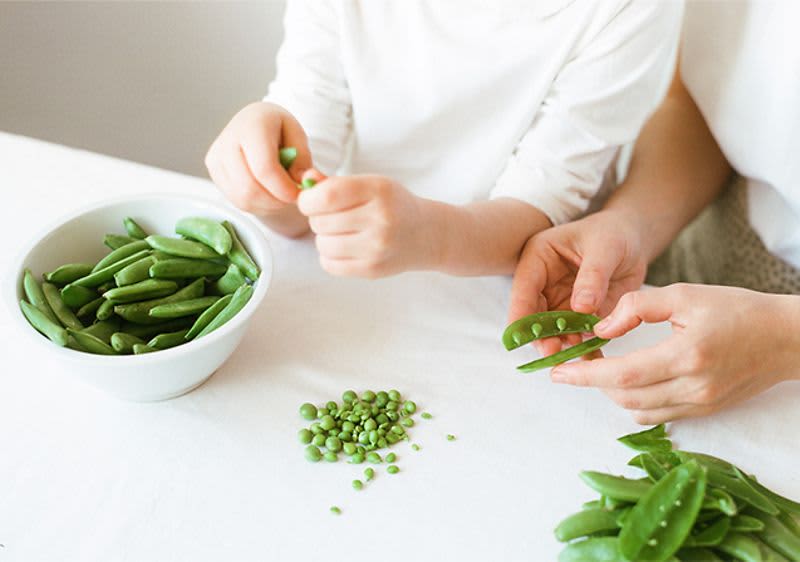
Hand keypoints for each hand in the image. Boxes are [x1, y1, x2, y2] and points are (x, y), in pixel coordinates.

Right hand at [205, 102, 310, 213]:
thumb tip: (300, 183)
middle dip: (276, 200)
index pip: (264, 168)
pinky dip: (257, 205)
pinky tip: (268, 194)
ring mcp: (216, 157)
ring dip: (268, 205)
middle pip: (249, 188)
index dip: (283, 188)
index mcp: (252, 126)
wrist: (254, 121)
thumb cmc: (278, 129)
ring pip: (242, 198)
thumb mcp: (298, 136)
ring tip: (281, 195)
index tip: (298, 194)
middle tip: (291, 198)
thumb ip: (302, 160)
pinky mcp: (213, 171)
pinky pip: (236, 200)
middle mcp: (228, 140)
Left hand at [297, 173, 437, 277]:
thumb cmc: (392, 205)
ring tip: (340, 232)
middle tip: (332, 217)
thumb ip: (336, 183)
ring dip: (324, 238)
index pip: (327, 196)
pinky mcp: (372, 269)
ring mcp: (377, 248)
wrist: (426, 234)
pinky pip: (329, 264)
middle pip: (321, 222)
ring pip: (322, 245)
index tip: (310, 201)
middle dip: (317, 219)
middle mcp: (380, 219)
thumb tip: (305, 182)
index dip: (308, 199)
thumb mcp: (371, 185)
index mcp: (378, 191)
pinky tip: (344, 248)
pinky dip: (329, 256)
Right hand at [508, 209, 647, 354]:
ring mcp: (559, 303)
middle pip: (532, 316)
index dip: (521, 315)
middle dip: (541, 336)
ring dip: (563, 345)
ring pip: (553, 331)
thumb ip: (593, 276)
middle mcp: (542, 284)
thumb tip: (580, 308)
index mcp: (537, 259)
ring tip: (579, 350)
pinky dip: (584, 349)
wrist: (632, 240)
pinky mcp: (577, 317)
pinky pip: (577, 337)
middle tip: (553, 352)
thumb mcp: (605, 247)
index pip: (522, 290)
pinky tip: (592, 357)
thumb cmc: (613, 233)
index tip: (524, 337)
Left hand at [549, 284, 799, 423]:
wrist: (785, 338)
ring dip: (612, 394)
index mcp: (687, 355)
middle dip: (594, 384)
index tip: (557, 372)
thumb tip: (601, 329)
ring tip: (599, 372)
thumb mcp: (684, 294)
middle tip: (574, 366)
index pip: (623, 374)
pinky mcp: (706, 411)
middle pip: (626, 398)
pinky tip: (629, 383)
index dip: (585, 375)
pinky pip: (659, 417)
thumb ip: (637, 307)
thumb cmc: (736, 309)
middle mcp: (694, 387)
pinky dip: (636, 403)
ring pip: (639, 412)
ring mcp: (701, 404)